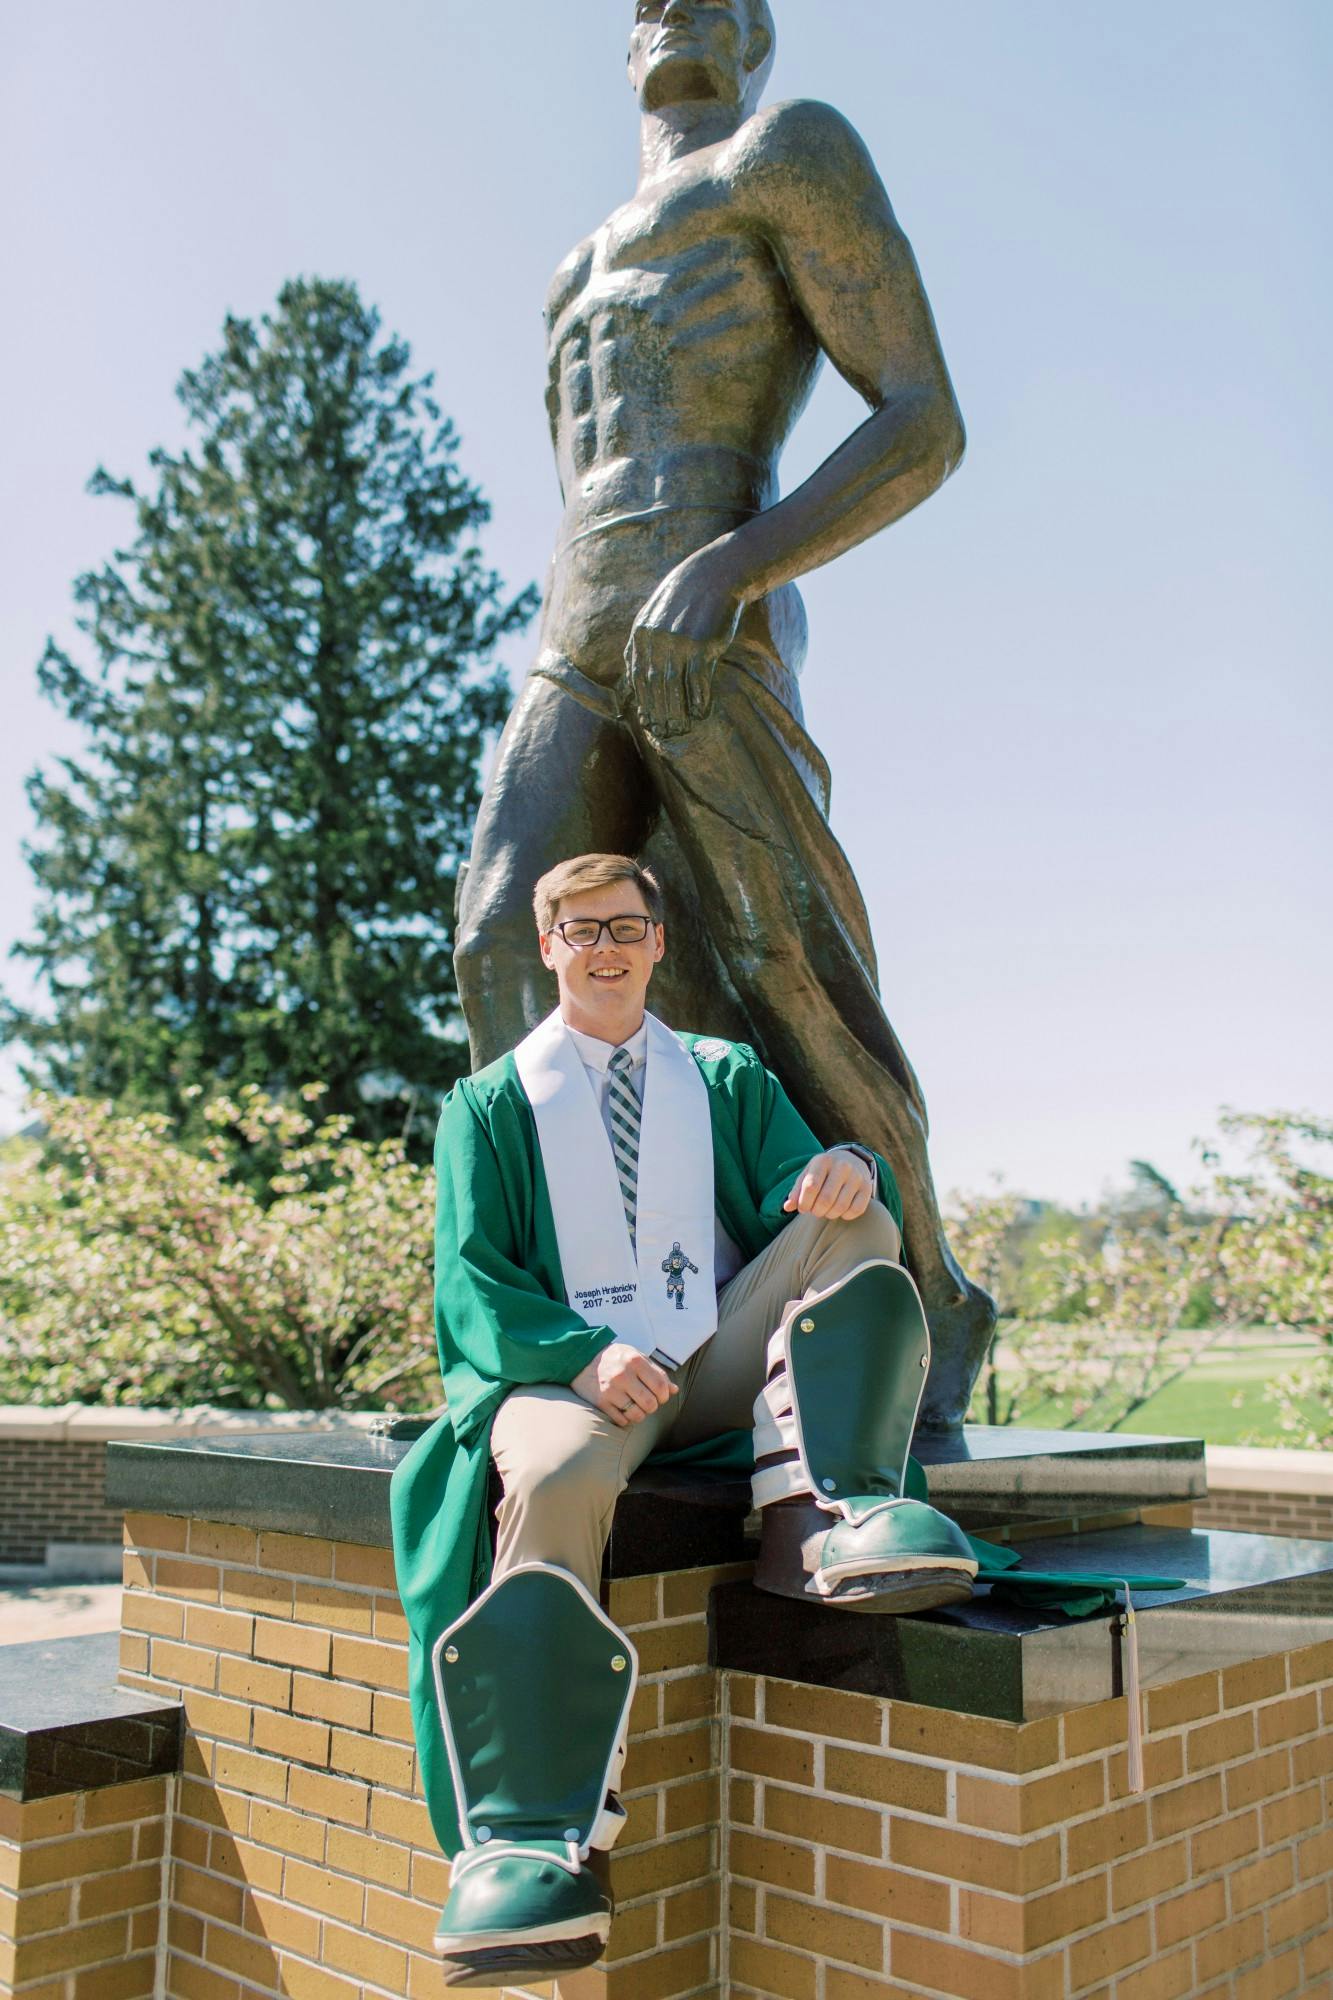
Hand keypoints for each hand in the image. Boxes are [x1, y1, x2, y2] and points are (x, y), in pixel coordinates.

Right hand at [571, 1343, 678, 1427]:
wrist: (582, 1358)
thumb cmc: (615, 1358)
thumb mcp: (636, 1357)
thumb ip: (656, 1372)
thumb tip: (674, 1390)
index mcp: (635, 1361)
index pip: (660, 1386)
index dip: (665, 1396)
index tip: (661, 1397)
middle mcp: (623, 1375)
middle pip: (650, 1403)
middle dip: (653, 1407)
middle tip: (648, 1403)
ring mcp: (611, 1390)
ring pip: (637, 1415)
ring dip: (640, 1415)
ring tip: (636, 1407)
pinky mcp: (600, 1402)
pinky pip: (621, 1420)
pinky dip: (626, 1419)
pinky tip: (623, 1410)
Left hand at [623, 545, 744, 738]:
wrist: (715, 575)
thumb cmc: (686, 600)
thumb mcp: (654, 616)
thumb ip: (640, 644)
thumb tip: (630, 674)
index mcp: (640, 634)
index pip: (637, 678)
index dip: (643, 703)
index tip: (649, 721)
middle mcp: (655, 640)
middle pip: (653, 687)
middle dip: (659, 713)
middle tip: (665, 732)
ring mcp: (677, 643)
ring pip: (672, 688)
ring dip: (677, 712)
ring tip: (682, 728)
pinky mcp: (701, 645)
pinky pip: (696, 681)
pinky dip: (698, 700)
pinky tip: (701, 713)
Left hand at [783, 1149, 874, 1220]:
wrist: (851, 1161)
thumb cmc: (823, 1173)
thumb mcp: (807, 1175)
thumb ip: (796, 1191)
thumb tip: (787, 1207)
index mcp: (823, 1161)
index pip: (810, 1187)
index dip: (804, 1203)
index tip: (803, 1208)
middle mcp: (842, 1166)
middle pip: (826, 1199)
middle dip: (817, 1211)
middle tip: (815, 1211)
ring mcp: (857, 1176)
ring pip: (841, 1207)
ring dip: (830, 1215)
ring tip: (826, 1211)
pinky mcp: (867, 1187)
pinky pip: (856, 1210)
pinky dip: (845, 1216)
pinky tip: (840, 1211)